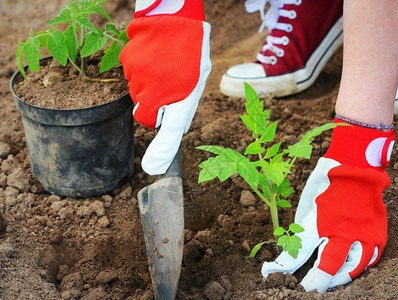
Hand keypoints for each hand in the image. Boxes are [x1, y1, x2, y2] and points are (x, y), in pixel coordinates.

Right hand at [119, 0, 210, 174]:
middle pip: (147, 114)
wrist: (174, 14)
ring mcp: (139, 76)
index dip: (162, 150)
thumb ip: (184, 107)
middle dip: (157, 107)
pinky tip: (153, 59)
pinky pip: (132, 76)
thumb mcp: (198, 80)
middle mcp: (156, 90)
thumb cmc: (191, 49)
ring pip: (139, 95)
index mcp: (179, 95)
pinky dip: (141, 72)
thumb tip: (176, 131)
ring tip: (165, 67)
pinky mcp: (127, 63)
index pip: (167, 129)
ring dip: (150, 88)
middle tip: (171, 87)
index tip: (153, 168)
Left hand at [261, 119, 395, 292]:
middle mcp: (341, 230)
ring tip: (330, 283)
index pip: (297, 253)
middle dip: (314, 284)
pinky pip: (372, 257)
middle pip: (328, 269)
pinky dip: (361, 266)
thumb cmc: (326, 180)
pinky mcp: (378, 230)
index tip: (270, 273)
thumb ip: (304, 227)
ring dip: (339, 278)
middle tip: (307, 290)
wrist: (356, 162)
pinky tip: (352, 269)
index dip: (282, 267)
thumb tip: (299, 247)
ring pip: (352, 268)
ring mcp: (362, 232)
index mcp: (318, 221)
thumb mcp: (306, 201)